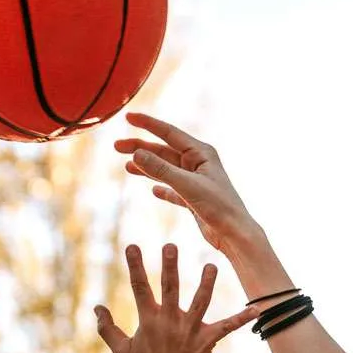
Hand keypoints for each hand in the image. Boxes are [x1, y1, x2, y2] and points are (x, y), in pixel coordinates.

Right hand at [94, 243, 253, 352]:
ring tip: (211, 266)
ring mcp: (190, 330)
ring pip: (201, 302)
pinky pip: (227, 327)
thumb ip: (107, 328)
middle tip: (171, 246)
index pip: (140, 288)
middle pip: (170, 289)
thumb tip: (97, 308)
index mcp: (149, 319)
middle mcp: (170, 321)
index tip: (133, 246)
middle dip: (170, 267)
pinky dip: (242, 318)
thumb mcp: (121, 350)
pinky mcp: (207, 339)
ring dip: (206, 284)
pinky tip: (257, 308)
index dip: (136, 266)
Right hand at [115, 115, 261, 257]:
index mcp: (201, 153)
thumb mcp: (187, 185)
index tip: (128, 118)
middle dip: (141, 148)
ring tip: (127, 166)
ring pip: (166, 170)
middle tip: (117, 147)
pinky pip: (174, 190)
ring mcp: (197, 181)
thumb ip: (161, 170)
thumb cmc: (219, 207)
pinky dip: (163, 189)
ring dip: (147, 168)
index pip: (169, 133)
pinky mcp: (195, 199)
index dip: (147, 124)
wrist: (235, 234)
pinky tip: (153, 190)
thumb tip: (136, 153)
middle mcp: (199, 164)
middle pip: (164, 151)